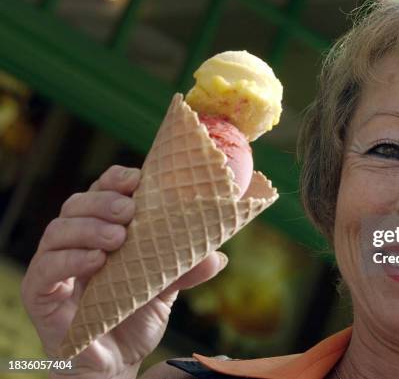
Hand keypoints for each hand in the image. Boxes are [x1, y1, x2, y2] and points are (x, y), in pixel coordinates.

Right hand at [21, 165, 227, 378]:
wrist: (116, 364)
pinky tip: (97, 262)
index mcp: (102, 231)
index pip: (102, 192)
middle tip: (130, 211)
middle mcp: (75, 242)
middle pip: (77, 204)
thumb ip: (185, 270)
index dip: (115, 180)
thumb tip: (217, 256)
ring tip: (117, 238)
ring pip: (57, 230)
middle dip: (102, 200)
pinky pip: (46, 268)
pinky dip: (70, 260)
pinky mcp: (40, 293)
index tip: (138, 179)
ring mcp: (55, 266)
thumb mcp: (165, 289)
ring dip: (88, 228)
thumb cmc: (135, 317)